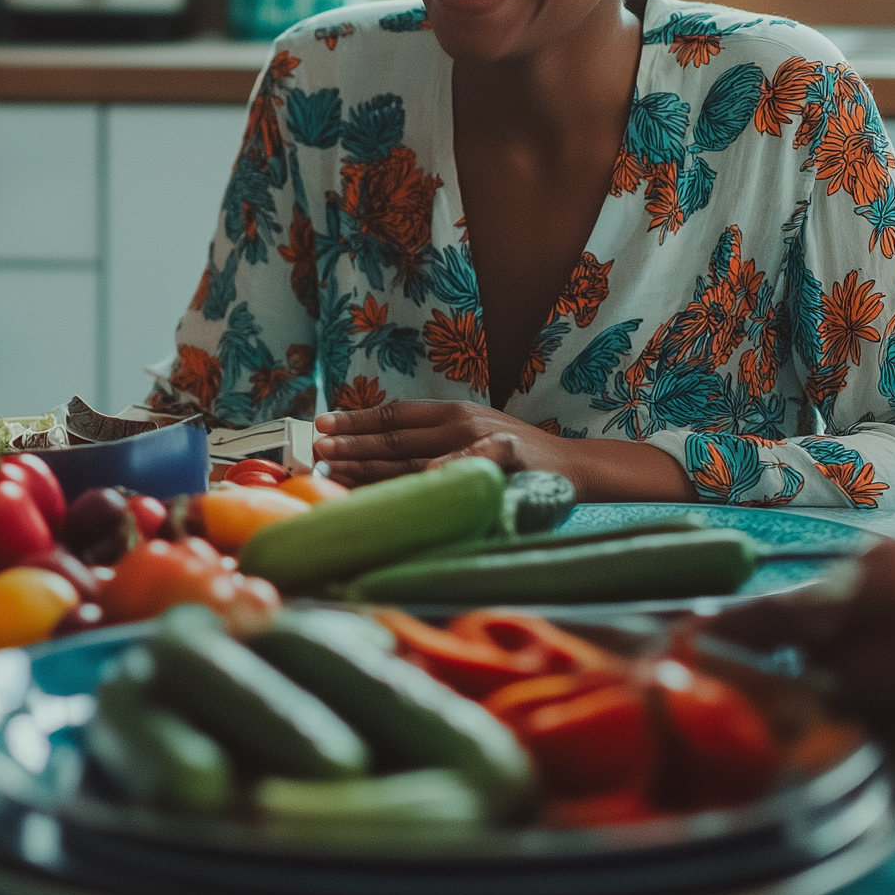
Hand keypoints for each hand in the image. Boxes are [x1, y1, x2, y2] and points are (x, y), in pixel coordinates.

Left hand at [312, 401, 691, 498]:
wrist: (577, 468)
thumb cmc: (518, 458)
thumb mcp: (472, 437)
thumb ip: (432, 443)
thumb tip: (375, 455)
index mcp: (452, 413)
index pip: (393, 415)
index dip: (355, 420)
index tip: (321, 424)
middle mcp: (461, 422)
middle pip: (395, 437)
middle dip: (351, 443)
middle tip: (317, 448)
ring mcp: (482, 440)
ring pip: (415, 457)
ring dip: (372, 463)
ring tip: (335, 466)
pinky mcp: (504, 461)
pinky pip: (465, 467)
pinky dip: (440, 471)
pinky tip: (415, 480)